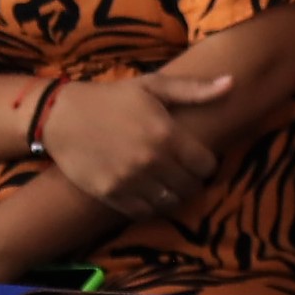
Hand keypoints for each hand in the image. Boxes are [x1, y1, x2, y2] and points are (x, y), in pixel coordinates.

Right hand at [40, 73, 229, 216]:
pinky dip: (150, 207)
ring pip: (168, 202)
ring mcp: (129, 180)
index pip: (206, 165)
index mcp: (167, 134)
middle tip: (186, 175)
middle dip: (192, 182)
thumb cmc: (112, 98)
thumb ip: (194, 90)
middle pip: (189, 187)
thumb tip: (232, 82)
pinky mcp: (109, 194)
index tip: (200, 160)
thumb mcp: (154, 86)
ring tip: (169, 185)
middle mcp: (151, 161)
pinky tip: (149, 194)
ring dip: (173, 196)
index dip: (207, 164)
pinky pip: (141, 212)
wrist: (62, 115)